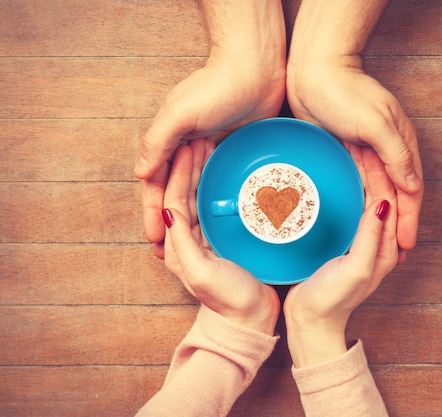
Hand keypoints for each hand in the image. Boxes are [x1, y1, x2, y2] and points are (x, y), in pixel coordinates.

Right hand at [135, 0, 285, 256]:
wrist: (258, 68)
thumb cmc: (218, 85)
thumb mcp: (180, 112)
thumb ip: (158, 142)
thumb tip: (139, 174)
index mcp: (170, 141)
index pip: (155, 186)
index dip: (152, 215)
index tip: (153, 243)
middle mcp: (187, 149)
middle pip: (175, 195)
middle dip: (171, 225)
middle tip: (172, 256)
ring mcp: (211, 153)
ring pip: (198, 193)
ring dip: (194, 219)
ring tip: (197, 247)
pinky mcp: (233, 153)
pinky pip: (221, 183)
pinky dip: (217, 202)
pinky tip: (221, 221)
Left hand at [161, 141, 279, 335]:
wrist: (252, 321)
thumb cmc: (229, 301)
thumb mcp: (202, 273)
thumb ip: (182, 243)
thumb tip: (166, 211)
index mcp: (178, 247)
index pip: (174, 201)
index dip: (179, 173)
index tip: (188, 147)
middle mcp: (189, 240)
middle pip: (186, 195)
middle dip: (190, 167)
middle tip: (201, 140)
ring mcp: (207, 239)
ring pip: (201, 197)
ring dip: (204, 173)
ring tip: (212, 148)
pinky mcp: (225, 240)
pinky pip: (218, 206)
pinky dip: (220, 187)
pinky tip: (229, 173)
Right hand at [284, 146, 397, 366]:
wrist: (310, 323)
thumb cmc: (331, 301)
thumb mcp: (354, 270)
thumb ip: (370, 238)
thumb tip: (383, 202)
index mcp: (386, 248)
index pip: (389, 201)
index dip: (379, 172)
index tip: (367, 146)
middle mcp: (378, 242)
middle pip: (379, 195)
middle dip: (372, 166)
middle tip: (357, 139)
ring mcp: (361, 240)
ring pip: (365, 197)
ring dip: (360, 173)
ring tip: (348, 147)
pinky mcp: (344, 240)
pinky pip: (351, 206)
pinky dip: (347, 186)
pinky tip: (336, 173)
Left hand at [287, 60, 422, 255]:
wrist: (313, 72)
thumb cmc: (345, 92)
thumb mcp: (377, 123)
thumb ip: (396, 155)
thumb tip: (412, 187)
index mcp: (401, 144)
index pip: (410, 190)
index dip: (410, 219)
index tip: (408, 246)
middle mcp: (386, 151)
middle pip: (396, 196)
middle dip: (399, 226)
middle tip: (399, 255)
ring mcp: (366, 153)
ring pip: (378, 193)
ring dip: (382, 219)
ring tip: (382, 244)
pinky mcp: (346, 154)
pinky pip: (358, 185)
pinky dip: (362, 204)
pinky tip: (359, 219)